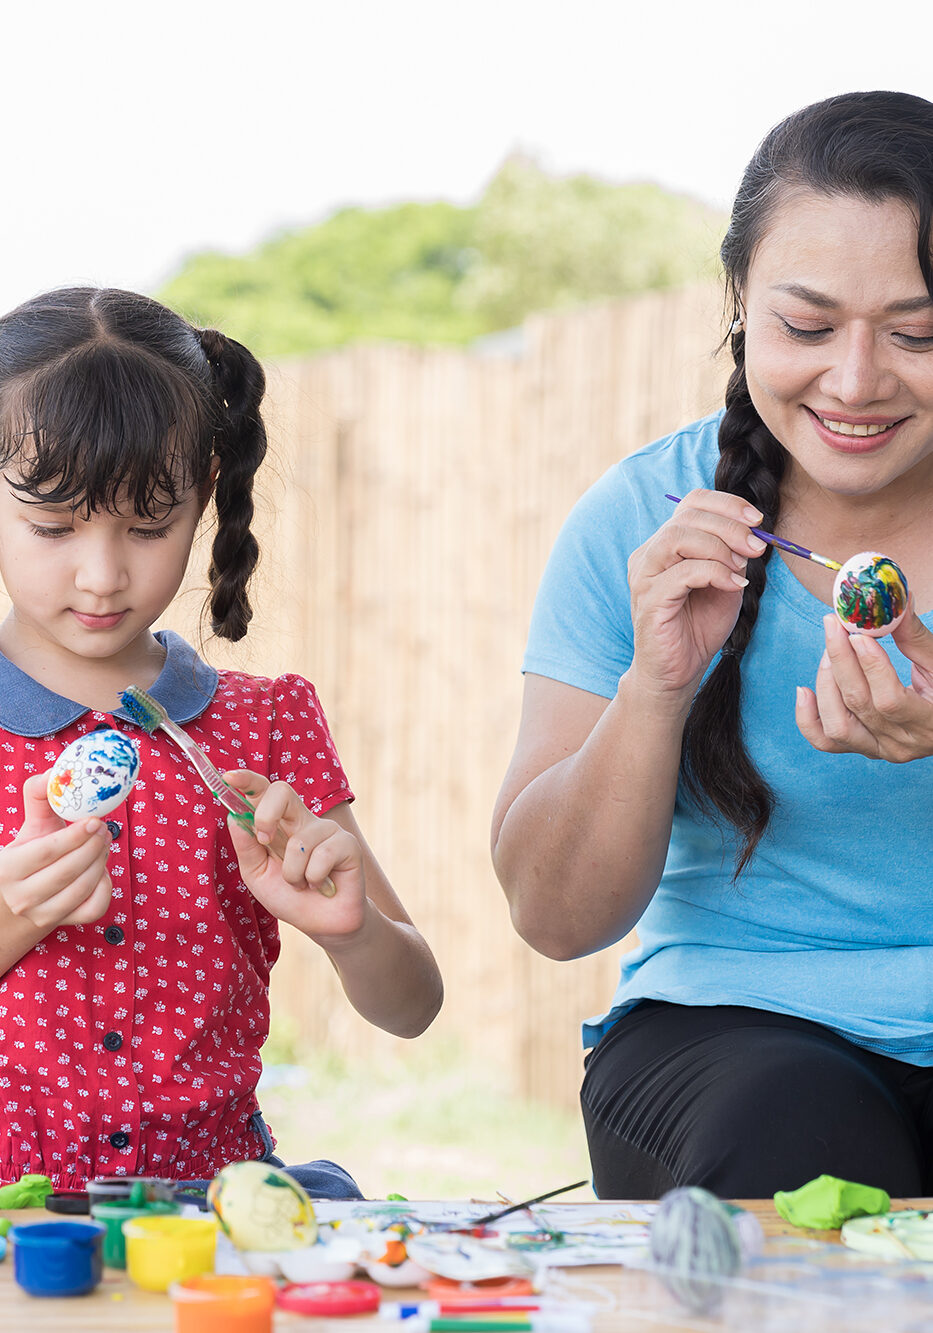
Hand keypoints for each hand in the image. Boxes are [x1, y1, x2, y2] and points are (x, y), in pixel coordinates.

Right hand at [0, 771, 112, 928]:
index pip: (46, 852)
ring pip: (82, 890)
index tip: (94, 819)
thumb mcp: (28, 827)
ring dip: (101, 862)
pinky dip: (104, 887)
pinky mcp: (63, 924)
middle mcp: (23, 897)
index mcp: (8, 869)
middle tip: (104, 828)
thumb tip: (56, 772)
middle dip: (93, 846)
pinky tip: (100, 870)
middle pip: (68, 871)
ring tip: (103, 841)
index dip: (75, 835)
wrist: (15, 900)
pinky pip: (93, 908)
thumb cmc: (26, 856)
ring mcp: (43, 915)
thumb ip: (39, 797)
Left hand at [223, 770, 366, 939]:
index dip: (248, 781)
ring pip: (299, 841)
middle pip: (282, 792)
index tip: (229, 778)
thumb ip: (246, 847)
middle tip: (264, 841)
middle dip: (266, 814)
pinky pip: (322, 856)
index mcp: (280, 824)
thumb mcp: (257, 875)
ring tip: (303, 884)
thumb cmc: (290, 897)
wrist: (323, 925)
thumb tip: (233, 817)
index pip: (264, 793)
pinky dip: (314, 878)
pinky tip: (322, 885)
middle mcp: (304, 821)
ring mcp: (327, 830)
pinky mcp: (348, 844)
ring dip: (293, 873)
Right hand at [626, 489, 764, 698]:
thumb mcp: (725, 583)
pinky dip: (714, 573)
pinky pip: (682, 572)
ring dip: (720, 546)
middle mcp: (649, 554)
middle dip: (730, 526)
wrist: (677, 673)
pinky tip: (733, 584)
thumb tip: (752, 533)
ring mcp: (645, 576)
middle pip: (687, 516)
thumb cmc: (698, 628)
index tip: (757, 520)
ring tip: (742, 566)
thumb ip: (733, 556)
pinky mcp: (649, 599)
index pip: (692, 503)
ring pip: (679, 537)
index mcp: (665, 545)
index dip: (726, 504)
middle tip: (757, 546)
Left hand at [796, 605, 932, 759]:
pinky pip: (823, 741)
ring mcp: (878, 750)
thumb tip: (895, 600)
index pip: (890, 700)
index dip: (871, 666)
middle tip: (833, 626)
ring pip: (837, 725)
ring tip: (828, 652)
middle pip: (859, 705)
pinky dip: (807, 717)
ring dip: (826, 683)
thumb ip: (915, 637)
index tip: (858, 634)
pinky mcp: (860, 748)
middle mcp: (901, 744)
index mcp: (929, 723)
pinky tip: (804, 691)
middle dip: (841, 661)